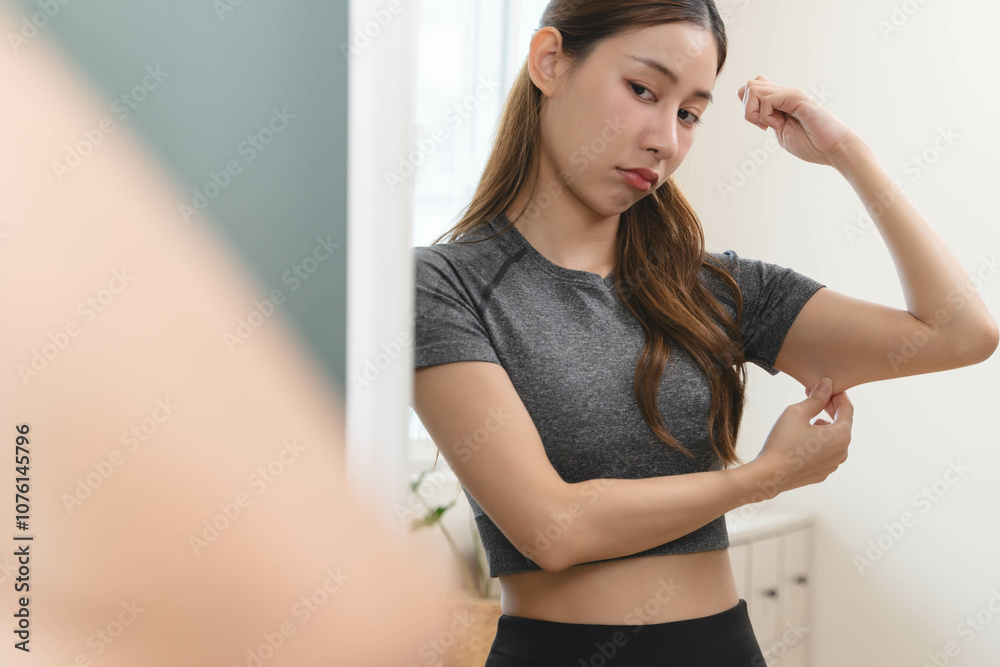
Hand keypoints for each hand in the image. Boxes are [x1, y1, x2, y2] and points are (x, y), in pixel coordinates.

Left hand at [737, 75, 862, 166]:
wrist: (833, 148)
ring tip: (770, 125)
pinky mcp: (796, 98)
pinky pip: (767, 100)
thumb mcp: (780, 132)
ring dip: (754, 112)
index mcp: (780, 101)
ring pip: (752, 89)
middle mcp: (784, 93)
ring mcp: (790, 94)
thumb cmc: (811, 144)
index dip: (747, 105)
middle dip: (747, 109)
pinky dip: (766, 117)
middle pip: (749, 85)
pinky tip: (780, 125)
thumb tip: (749, 108)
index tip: (760, 125)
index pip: (753, 87)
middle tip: (762, 125)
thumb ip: (766, 119)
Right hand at [749, 377, 853, 498]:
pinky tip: (801, 438)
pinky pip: (825, 452)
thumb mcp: (798, 412)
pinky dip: (818, 442)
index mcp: (841, 436)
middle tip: (813, 397)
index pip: (847, 409)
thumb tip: (827, 384)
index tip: (825, 387)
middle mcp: (843, 452)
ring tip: (806, 419)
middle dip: (829, 409)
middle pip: (841, 424)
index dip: (837, 395)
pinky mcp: (822, 473)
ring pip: (833, 439)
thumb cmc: (783, 442)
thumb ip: (816, 398)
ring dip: (824, 426)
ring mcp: (833, 465)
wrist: (769, 475)